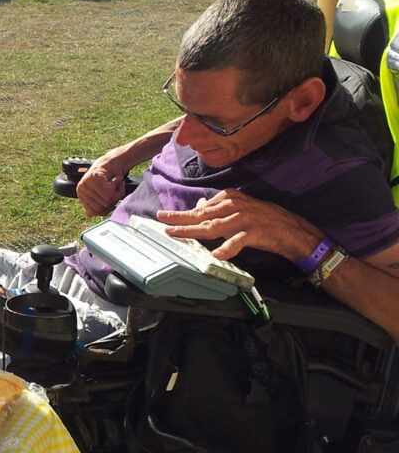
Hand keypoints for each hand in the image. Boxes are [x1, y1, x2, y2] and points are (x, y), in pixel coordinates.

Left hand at [76, 157, 126, 217]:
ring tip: (117, 183)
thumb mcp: (99, 192)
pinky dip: (118, 186)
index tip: (113, 201)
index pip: (94, 212)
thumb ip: (95, 203)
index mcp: (81, 194)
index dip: (107, 208)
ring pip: (107, 200)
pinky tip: (117, 179)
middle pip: (102, 207)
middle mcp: (81, 189)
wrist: (113, 161)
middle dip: (114, 200)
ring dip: (118, 192)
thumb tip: (89, 215)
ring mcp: (87, 183)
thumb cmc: (107, 177)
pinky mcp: (95, 178)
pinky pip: (111, 192)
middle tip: (117, 189)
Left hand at [157, 188, 316, 260]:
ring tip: (176, 234)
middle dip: (179, 218)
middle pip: (201, 214)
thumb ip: (219, 207)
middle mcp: (234, 206)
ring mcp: (243, 218)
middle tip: (161, 220)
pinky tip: (217, 254)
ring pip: (213, 226)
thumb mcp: (240, 208)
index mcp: (229, 198)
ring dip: (192, 230)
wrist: (292, 229)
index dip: (182, 214)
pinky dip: (227, 248)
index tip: (165, 217)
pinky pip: (238, 241)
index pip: (201, 208)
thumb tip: (200, 204)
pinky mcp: (254, 231)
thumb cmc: (264, 219)